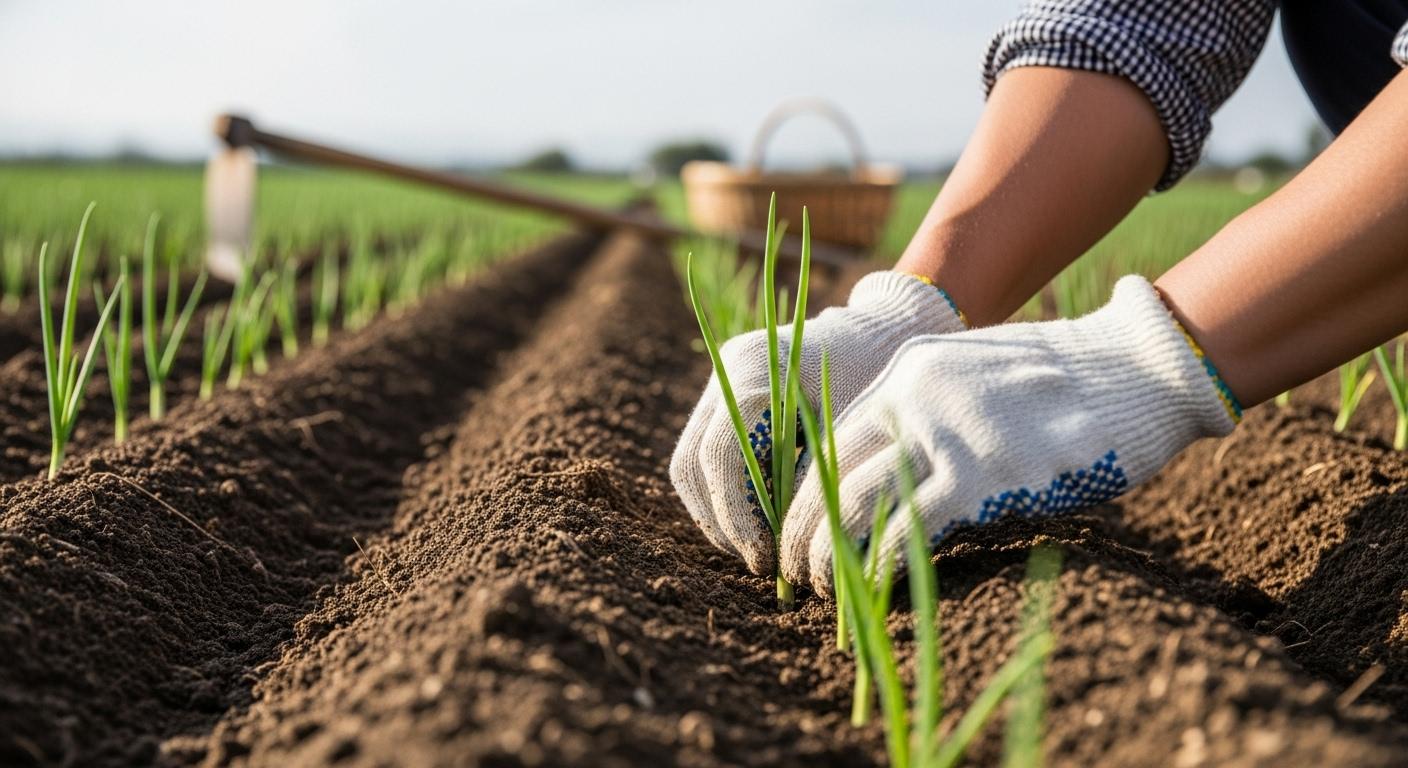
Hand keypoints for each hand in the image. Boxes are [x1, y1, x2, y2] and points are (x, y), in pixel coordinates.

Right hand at [671, 271, 966, 575]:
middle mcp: (725, 372)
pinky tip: (757, 523)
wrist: (882, 333)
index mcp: (754, 372)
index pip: (721, 458)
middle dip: (722, 523)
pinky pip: (705, 456)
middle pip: (692, 465)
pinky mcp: (724, 397)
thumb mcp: (852, 432)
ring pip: (690, 464)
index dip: (737, 518)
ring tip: (757, 550)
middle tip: (760, 562)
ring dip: (717, 514)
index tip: (765, 559)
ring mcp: (720, 382)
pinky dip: (722, 495)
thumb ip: (814, 481)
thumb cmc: (879, 379)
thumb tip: (789, 548)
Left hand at [782, 276, 1239, 593]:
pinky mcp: (984, 475)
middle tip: (795, 574)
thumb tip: (886, 467)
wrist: (1141, 365)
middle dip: (802, 532)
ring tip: (824, 591)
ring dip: (830, 556)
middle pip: (827, 474)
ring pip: (853, 503)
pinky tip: (870, 590)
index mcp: (909, 370)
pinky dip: (878, 565)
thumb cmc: (1065, 380)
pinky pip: (908, 528)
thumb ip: (927, 409)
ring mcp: (947, 434)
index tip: (799, 532)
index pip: (829, 439)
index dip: (805, 493)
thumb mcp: (976, 372)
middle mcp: (914, 396)